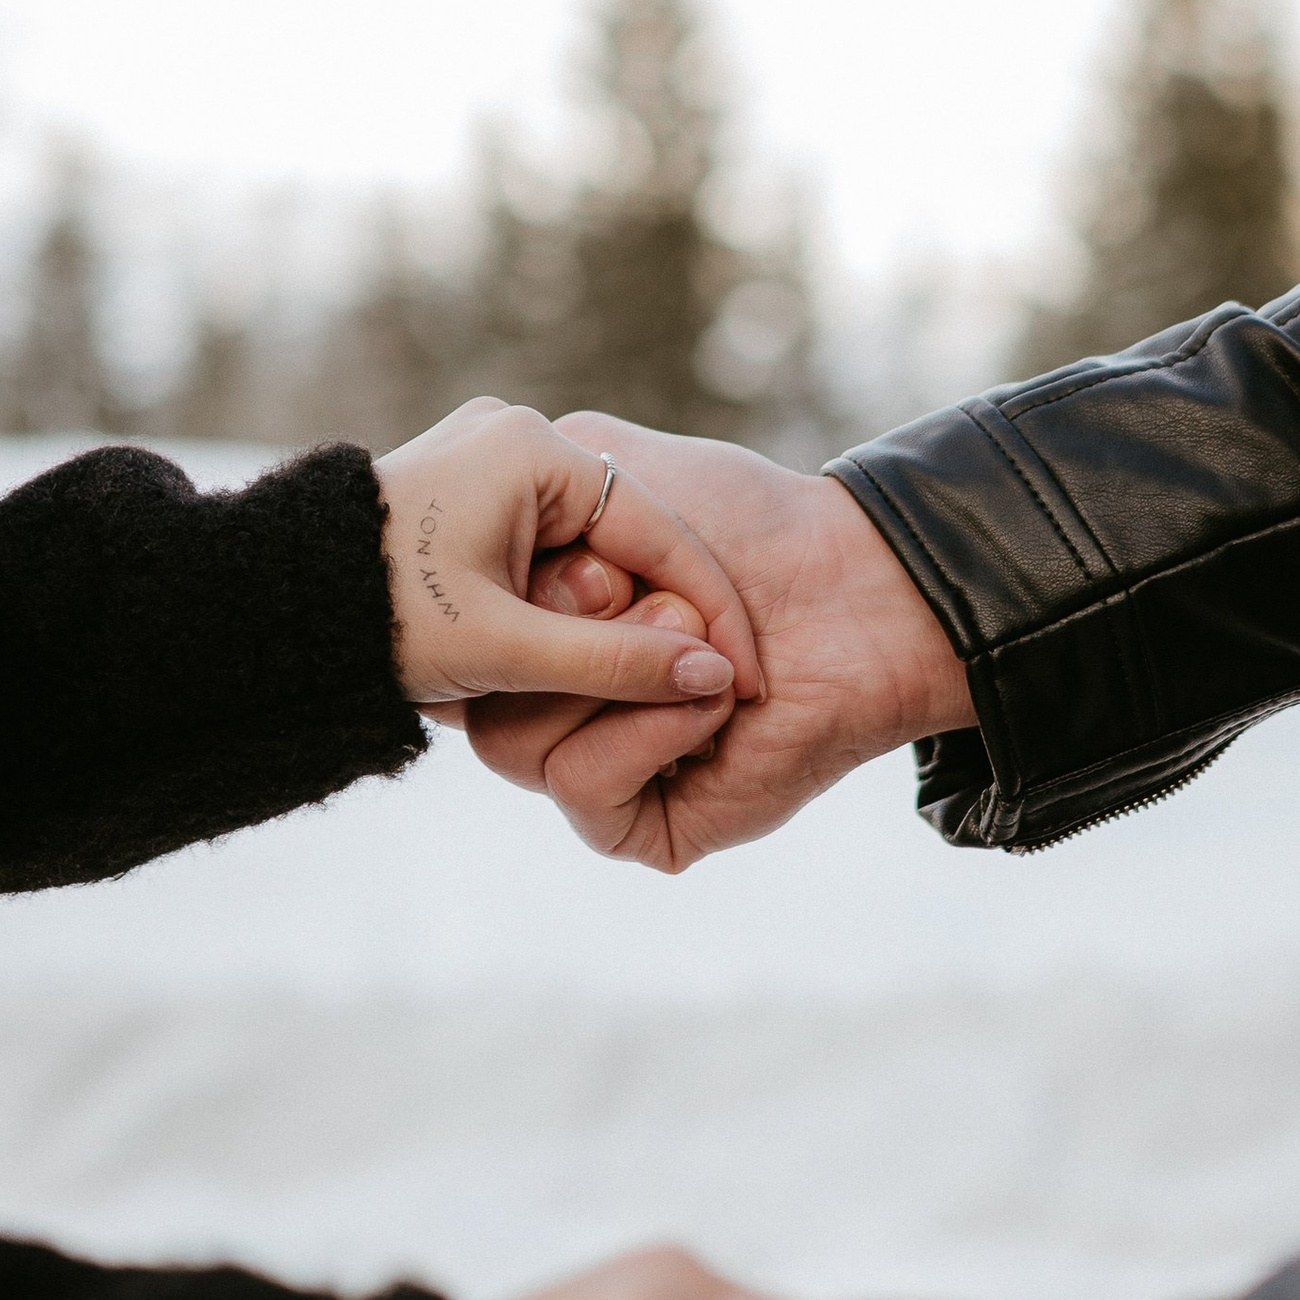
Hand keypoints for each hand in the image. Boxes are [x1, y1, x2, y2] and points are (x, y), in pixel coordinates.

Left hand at [375, 399, 762, 717]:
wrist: (273, 614)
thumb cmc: (382, 622)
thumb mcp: (507, 649)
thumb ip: (616, 663)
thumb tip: (712, 677)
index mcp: (532, 449)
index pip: (656, 532)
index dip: (706, 610)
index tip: (742, 675)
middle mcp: (515, 437)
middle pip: (623, 539)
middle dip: (652, 615)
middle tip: (689, 686)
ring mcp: (488, 460)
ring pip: (586, 550)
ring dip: (607, 616)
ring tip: (637, 680)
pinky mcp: (466, 493)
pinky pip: (545, 550)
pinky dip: (565, 603)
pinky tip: (580, 654)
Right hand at [465, 419, 974, 869]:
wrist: (852, 585)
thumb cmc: (747, 525)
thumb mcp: (615, 475)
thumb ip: (522, 498)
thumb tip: (446, 556)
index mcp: (535, 631)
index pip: (456, 644)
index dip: (502, 598)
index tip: (592, 561)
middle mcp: (551, 706)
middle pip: (472, 699)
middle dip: (567, 630)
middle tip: (648, 595)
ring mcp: (593, 768)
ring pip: (513, 748)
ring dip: (615, 676)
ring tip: (697, 645)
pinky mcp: (640, 823)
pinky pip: (582, 788)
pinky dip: (647, 731)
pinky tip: (716, 704)